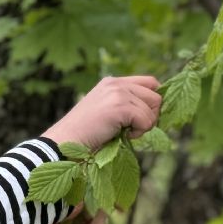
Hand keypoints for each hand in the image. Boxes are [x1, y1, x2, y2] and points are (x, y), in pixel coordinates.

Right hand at [42, 75, 161, 151]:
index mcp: (113, 82)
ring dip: (144, 126)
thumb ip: (126, 103)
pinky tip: (123, 135)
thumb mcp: (107, 110)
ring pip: (153, 109)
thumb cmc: (86, 133)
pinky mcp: (120, 106)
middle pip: (156, 95)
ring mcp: (118, 93)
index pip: (150, 83)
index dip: (153, 102)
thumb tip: (156, 108)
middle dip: (151, 115)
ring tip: (124, 132)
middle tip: (132, 128)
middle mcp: (116, 83)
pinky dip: (138, 132)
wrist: (65, 141)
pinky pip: (146, 120)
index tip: (143, 118)